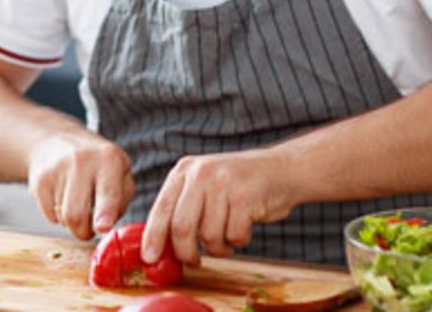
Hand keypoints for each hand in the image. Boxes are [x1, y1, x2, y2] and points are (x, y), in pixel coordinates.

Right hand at [27, 132, 134, 240]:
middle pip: (76, 215)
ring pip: (63, 218)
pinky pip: (49, 216)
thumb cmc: (96, 162)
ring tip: (78, 204)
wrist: (57, 140)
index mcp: (109, 158)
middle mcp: (81, 160)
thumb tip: (106, 226)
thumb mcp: (121, 172)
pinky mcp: (39, 180)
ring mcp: (57, 169)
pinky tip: (63, 198)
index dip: (105, 214)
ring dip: (72, 222)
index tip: (102, 227)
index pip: (107, 192)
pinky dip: (58, 215)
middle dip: (84, 232)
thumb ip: (122, 199)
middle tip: (90, 229)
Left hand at [140, 148, 296, 265]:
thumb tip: (158, 245)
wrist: (282, 169)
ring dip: (219, 247)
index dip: (153, 237)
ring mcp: (224, 183)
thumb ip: (182, 208)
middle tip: (194, 261)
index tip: (149, 258)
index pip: (161, 208)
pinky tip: (244, 227)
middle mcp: (201, 173)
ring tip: (228, 235)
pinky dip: (239, 240)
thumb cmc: (238, 186)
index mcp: (184, 170)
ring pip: (209, 236)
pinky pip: (234, 236)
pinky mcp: (246, 197)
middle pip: (182, 227)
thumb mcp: (204, 184)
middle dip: (186, 252)